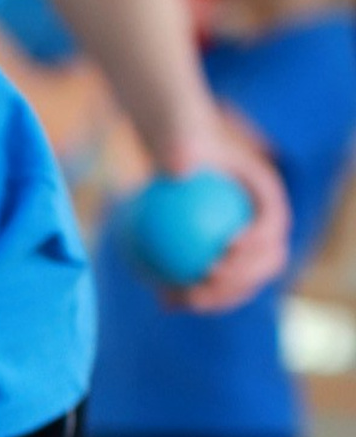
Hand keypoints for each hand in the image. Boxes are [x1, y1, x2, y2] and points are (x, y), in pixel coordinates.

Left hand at [163, 111, 289, 312]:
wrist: (175, 161)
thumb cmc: (179, 144)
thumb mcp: (178, 135)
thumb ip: (181, 148)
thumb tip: (178, 171)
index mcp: (268, 198)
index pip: (273, 225)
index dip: (258, 243)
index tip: (226, 249)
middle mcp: (266, 228)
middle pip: (266, 264)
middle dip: (242, 281)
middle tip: (206, 281)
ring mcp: (247, 251)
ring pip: (241, 284)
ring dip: (216, 299)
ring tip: (183, 299)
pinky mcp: (223, 265)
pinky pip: (211, 286)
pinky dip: (190, 296)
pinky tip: (163, 301)